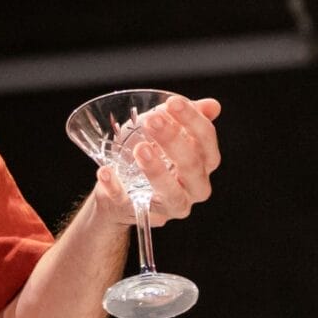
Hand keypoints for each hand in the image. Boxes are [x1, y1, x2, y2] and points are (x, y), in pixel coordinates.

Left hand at [87, 95, 221, 228]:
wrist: (123, 187)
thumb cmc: (150, 154)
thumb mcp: (165, 131)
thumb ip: (184, 118)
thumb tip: (211, 106)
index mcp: (204, 163)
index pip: (206, 140)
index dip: (192, 120)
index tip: (172, 103)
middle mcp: (195, 188)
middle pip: (192, 165)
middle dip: (173, 140)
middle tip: (152, 121)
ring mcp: (170, 206)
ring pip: (171, 192)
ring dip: (155, 170)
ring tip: (139, 149)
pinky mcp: (141, 213)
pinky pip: (129, 204)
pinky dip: (116, 188)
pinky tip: (105, 172)